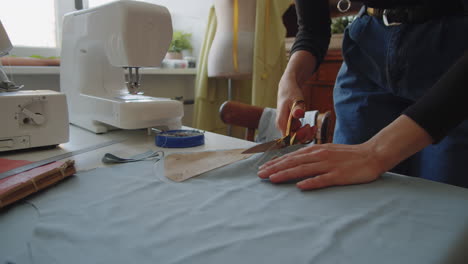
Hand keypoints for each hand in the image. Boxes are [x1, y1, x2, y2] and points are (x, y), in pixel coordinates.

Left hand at [257, 143, 384, 189]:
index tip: (263, 168)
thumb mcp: (327, 152)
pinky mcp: (339, 175)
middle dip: (275, 168)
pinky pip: (323, 179)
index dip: (276, 162)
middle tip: (260, 175)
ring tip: (273, 179)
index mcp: (316, 150)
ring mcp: (329, 165)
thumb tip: (296, 163)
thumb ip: (312, 157)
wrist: (372, 154)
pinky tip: (300, 186)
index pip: (291, 156)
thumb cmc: (349, 155)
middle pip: (293, 162)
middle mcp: (320, 156)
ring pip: (303, 169)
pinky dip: (311, 182)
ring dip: (287, 174)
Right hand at [276, 78, 315, 142]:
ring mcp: (285, 126)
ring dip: (306, 134)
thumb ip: (297, 108)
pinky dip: (304, 131)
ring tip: (314, 127)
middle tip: (313, 127)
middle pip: (292, 139)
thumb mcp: (296, 99)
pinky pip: (297, 132)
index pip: (288, 137)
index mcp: (281, 121)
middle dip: (304, 136)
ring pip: (295, 137)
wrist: (287, 88)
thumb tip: (298, 114)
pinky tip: (311, 126)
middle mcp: (281, 126)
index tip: (308, 127)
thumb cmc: (291, 93)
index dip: (299, 136)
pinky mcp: (289, 125)